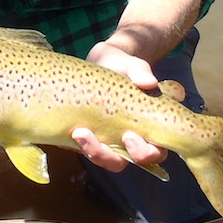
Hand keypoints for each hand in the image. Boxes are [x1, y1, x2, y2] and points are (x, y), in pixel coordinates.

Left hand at [73, 40, 166, 171]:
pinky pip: (83, 148)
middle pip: (126, 162)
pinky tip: (68, 131)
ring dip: (91, 151)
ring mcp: (109, 139)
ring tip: (78, 133)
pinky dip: (75, 145)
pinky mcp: (89, 136)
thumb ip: (141, 71)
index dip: (144, 152)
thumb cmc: (123, 65)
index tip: (128, 136)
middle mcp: (130, 139)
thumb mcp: (132, 64)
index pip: (155, 152)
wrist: (101, 61)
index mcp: (149, 127)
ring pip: (104, 159)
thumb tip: (149, 82)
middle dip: (110, 156)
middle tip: (96, 136)